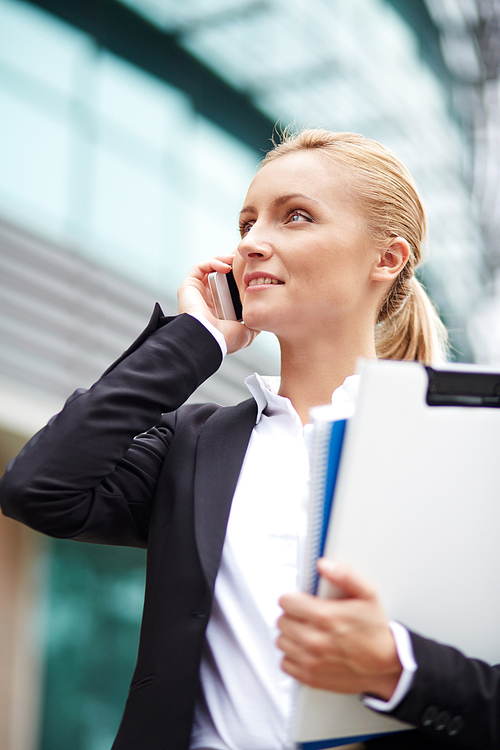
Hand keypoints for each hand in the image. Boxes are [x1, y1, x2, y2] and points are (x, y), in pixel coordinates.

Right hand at [177, 255, 258, 354]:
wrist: (209, 339)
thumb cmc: (225, 338)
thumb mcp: (247, 332)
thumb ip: (254, 323)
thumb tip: (261, 319)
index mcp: (220, 310)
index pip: (229, 289)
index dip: (239, 279)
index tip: (251, 273)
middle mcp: (208, 300)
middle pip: (220, 276)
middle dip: (232, 266)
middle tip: (244, 263)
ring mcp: (198, 293)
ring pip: (210, 269)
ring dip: (223, 261)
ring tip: (236, 260)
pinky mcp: (189, 286)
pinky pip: (200, 268)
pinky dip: (213, 262)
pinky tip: (226, 266)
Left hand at [277, 559, 401, 698]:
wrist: (385, 664)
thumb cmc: (375, 630)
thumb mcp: (367, 594)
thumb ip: (345, 575)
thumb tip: (324, 565)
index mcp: (326, 617)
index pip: (286, 602)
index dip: (292, 598)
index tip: (300, 600)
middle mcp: (315, 640)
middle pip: (282, 621)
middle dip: (291, 615)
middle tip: (304, 615)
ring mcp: (311, 661)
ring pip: (281, 641)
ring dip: (290, 635)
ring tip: (305, 631)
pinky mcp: (310, 677)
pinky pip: (285, 663)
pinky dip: (292, 656)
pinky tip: (305, 649)